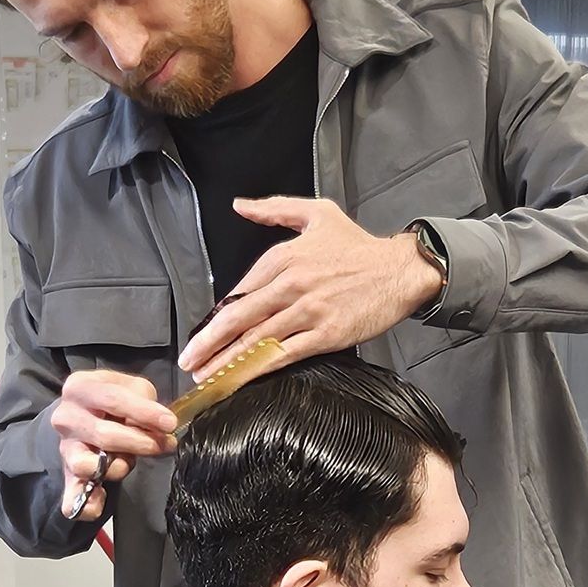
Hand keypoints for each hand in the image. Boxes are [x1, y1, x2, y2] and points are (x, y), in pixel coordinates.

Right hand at [52, 369, 176, 520]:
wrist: (84, 416)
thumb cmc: (113, 401)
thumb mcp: (130, 388)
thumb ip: (144, 401)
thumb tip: (160, 425)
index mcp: (79, 388)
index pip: (112, 399)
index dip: (144, 412)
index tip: (170, 424)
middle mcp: (65, 417)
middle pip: (103, 435)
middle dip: (140, 442)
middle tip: (163, 444)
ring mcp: (65, 448)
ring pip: (88, 466)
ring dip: (117, 467)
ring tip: (129, 460)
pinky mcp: (68, 475)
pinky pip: (73, 496)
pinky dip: (86, 504)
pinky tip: (99, 503)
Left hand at [176, 197, 443, 379]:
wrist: (400, 270)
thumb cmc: (358, 245)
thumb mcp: (316, 213)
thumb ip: (274, 209)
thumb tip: (240, 206)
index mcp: (283, 256)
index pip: (239, 291)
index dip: (217, 317)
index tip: (201, 335)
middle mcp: (290, 284)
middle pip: (238, 318)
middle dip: (208, 343)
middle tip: (187, 361)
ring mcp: (307, 311)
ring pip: (256, 340)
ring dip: (225, 362)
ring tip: (203, 376)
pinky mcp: (325, 334)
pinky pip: (283, 355)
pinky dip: (257, 369)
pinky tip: (239, 380)